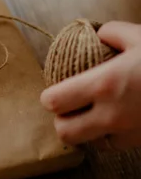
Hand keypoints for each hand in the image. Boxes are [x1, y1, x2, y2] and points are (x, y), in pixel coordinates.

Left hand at [40, 21, 140, 150]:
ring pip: (89, 143)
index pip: (55, 101)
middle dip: (61, 120)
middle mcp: (111, 114)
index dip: (50, 96)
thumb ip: (112, 32)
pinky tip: (117, 120)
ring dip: (85, 131)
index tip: (54, 89)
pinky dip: (109, 136)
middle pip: (64, 132)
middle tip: (68, 107)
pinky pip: (115, 145)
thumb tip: (97, 34)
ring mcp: (128, 133)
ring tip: (93, 113)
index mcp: (104, 84)